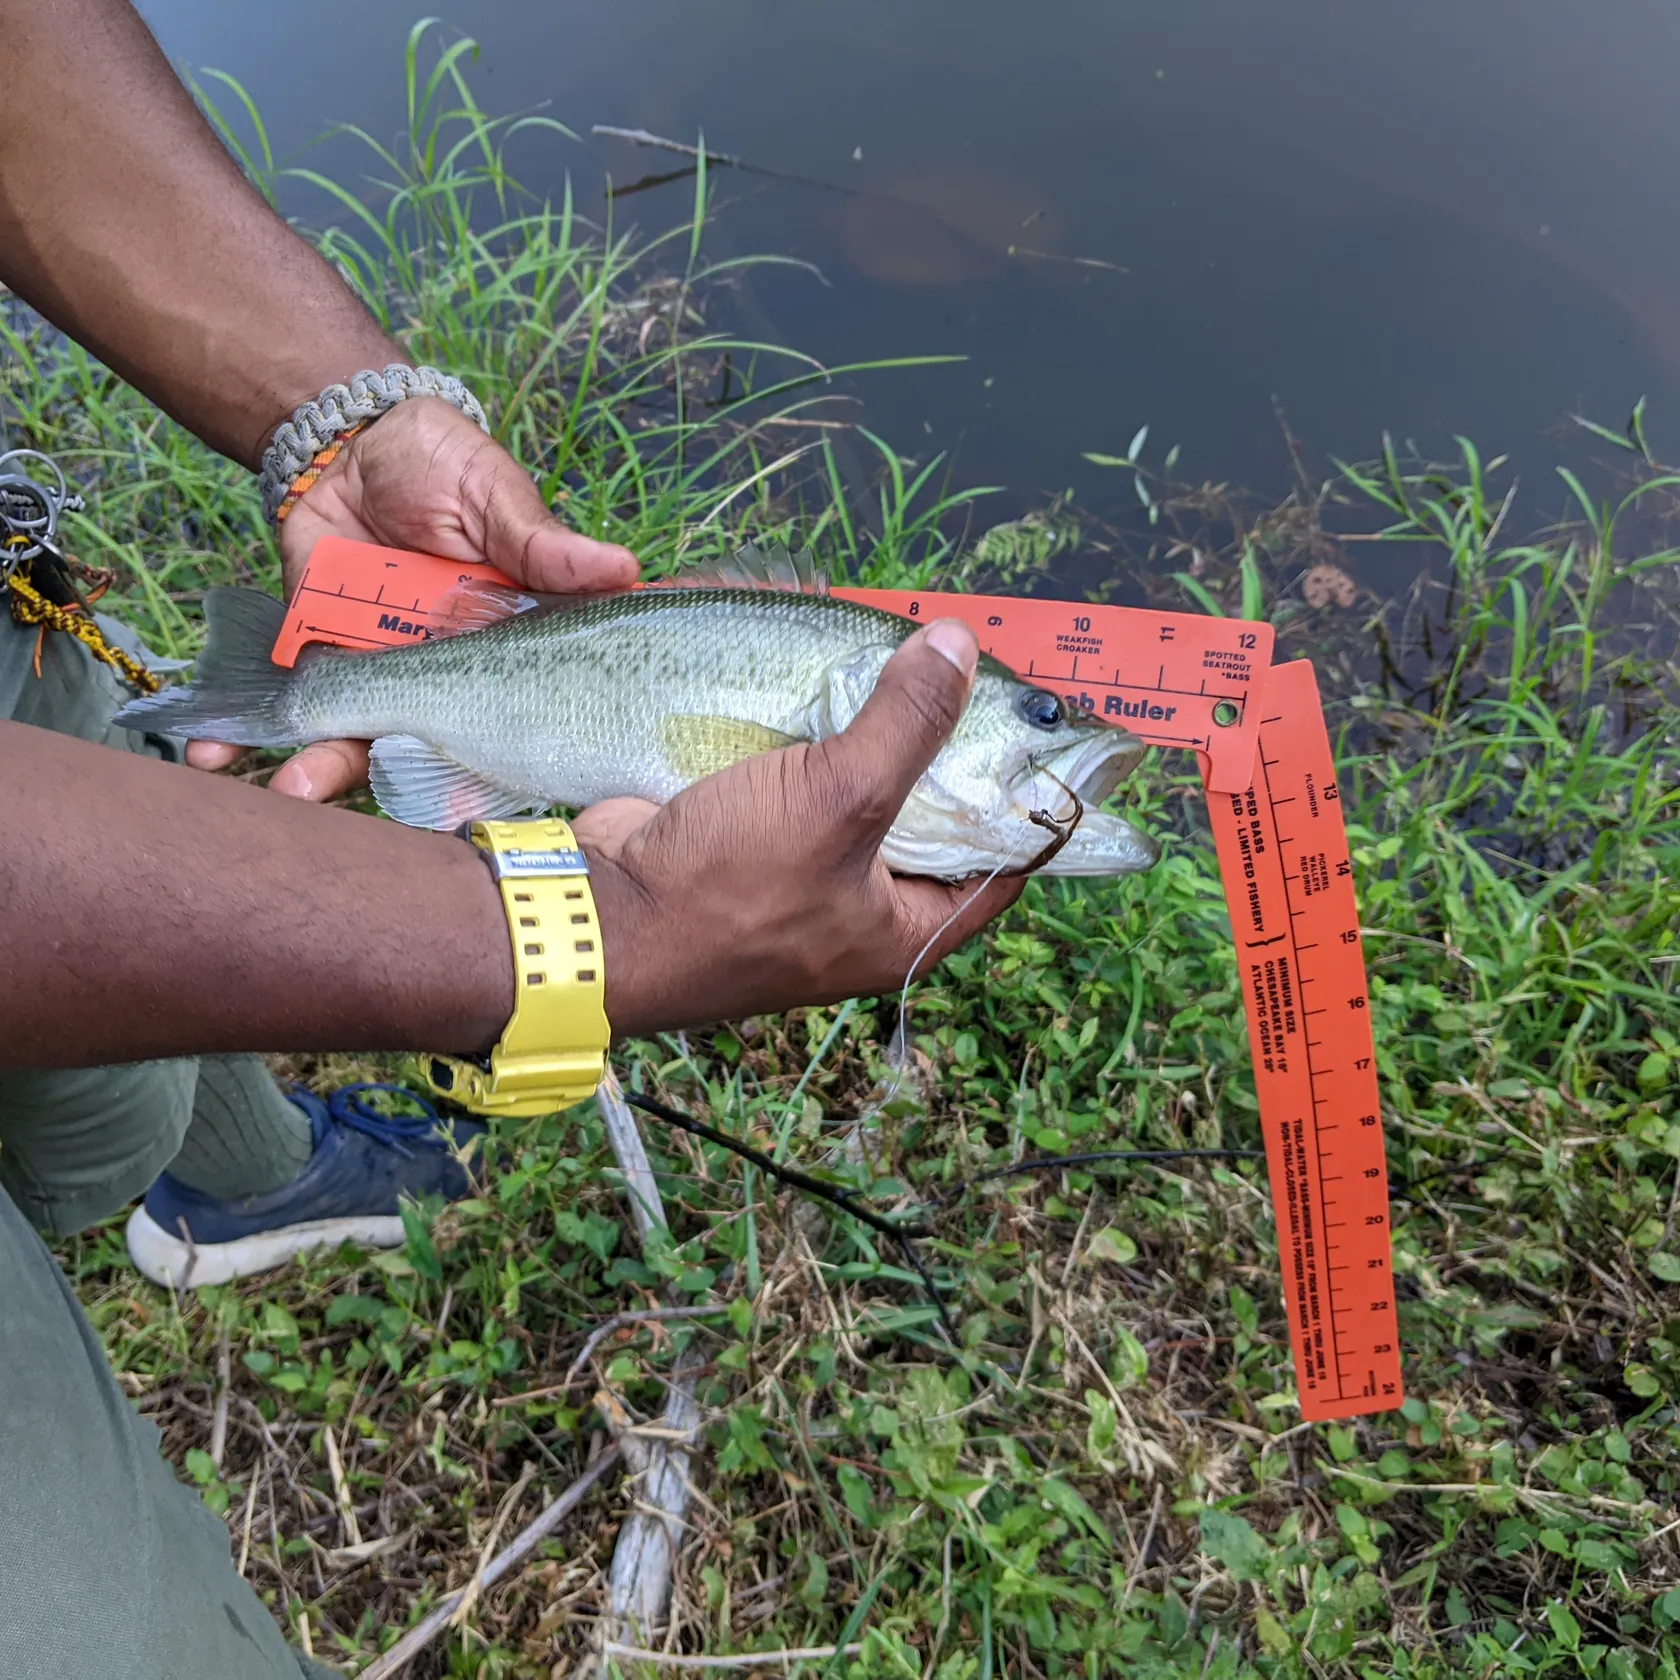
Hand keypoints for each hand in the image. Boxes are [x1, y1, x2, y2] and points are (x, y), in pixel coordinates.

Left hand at [186, 397, 638, 798]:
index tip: (475, 807)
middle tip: (375, 808)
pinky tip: (212, 756)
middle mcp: (441, 672)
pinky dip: (243, 733)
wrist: (353, 435)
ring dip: (319, 772)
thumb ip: (545, 547)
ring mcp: (375, 665)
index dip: (493, 767)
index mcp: (500, 649)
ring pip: (354, 736)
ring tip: (288, 794)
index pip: (506, 721)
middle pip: (424, 746)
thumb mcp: (499, 499)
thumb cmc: (445, 464)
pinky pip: (286, 701)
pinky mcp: (313, 648)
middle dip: (395, 787)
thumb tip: (625, 571)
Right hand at [578, 618, 1024, 1036]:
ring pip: (863, 790)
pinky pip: (803, 781)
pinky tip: (820, 678)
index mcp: (908, 930)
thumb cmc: (732, 887)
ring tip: (893, 657)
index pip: (1003, 864)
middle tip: (957, 668)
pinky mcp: (756, 840)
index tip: (1035, 725)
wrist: (599, 916)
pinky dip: (812, 735)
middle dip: (939, 745)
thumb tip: (960, 645)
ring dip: (871, 731)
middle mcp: (866, 909)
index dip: (1027, 797)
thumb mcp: (840, 799)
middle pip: (932, 816)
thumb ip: (907, 722)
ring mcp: (807, 875)